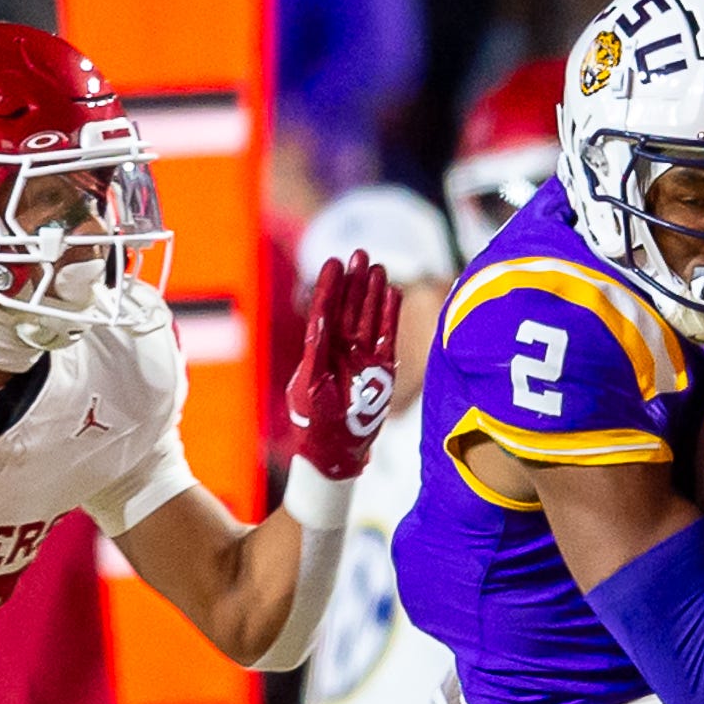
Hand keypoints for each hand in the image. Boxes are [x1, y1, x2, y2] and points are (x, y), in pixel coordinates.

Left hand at [284, 250, 401, 480]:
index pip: (324, 311)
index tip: (333, 262)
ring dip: (372, 292)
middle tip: (359, 253)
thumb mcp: (310, 384)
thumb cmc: (316, 422)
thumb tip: (320, 316)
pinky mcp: (383, 368)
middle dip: (353, 281)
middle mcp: (341, 350)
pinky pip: (388, 335)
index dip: (329, 286)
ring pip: (368, 317)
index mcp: (319, 351)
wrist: (337, 450)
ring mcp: (363, 358)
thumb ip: (316, 350)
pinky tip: (393, 292)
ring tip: (377, 266)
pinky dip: (390, 314)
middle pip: (348, 308)